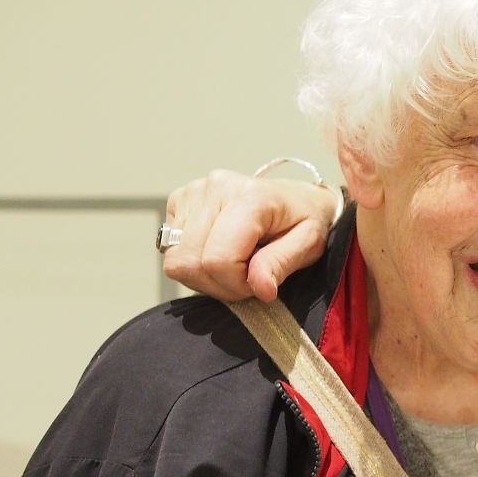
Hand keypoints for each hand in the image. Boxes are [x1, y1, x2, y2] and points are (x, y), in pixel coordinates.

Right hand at [162, 170, 338, 301]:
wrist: (297, 197)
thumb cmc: (304, 220)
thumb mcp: (308, 243)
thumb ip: (282, 264)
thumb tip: (260, 288)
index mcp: (251, 197)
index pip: (218, 259)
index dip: (235, 284)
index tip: (258, 283)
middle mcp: (216, 188)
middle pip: (190, 262)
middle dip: (219, 285)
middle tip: (246, 279)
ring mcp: (193, 191)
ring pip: (176, 260)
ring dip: (204, 277)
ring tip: (234, 266)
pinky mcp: (179, 200)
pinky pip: (169, 248)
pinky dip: (193, 262)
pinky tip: (218, 252)